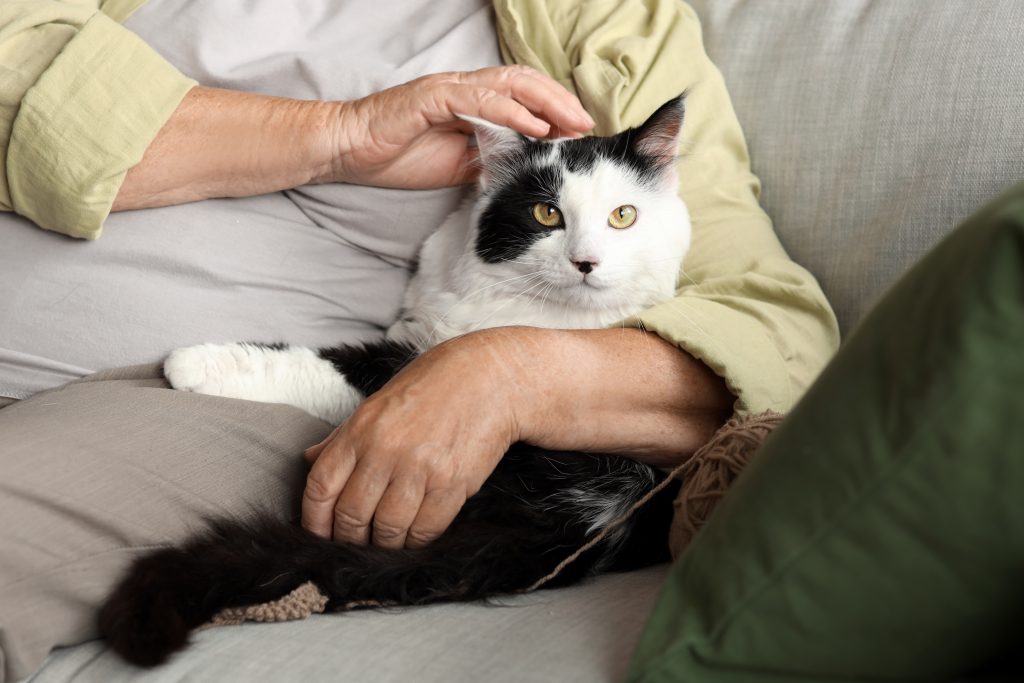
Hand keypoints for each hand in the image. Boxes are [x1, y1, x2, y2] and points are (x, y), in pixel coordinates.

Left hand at [301, 329, 526, 548]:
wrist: (491, 377)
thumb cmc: (433, 386)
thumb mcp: (380, 402)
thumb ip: (344, 436)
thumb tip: (310, 460)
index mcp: (361, 428)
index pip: (321, 486)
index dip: (314, 520)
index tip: (318, 534)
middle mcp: (386, 449)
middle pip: (351, 515)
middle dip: (348, 539)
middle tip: (354, 543)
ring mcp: (420, 469)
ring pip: (388, 529)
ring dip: (383, 545)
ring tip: (385, 543)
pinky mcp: (453, 484)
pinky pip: (426, 529)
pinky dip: (416, 542)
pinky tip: (414, 537)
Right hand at [323, 65, 593, 187]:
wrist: (351, 151)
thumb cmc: (400, 156)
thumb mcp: (459, 163)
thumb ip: (491, 157)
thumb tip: (526, 166)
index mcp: (472, 102)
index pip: (523, 95)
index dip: (555, 108)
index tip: (579, 132)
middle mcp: (465, 88)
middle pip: (524, 83)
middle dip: (560, 101)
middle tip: (586, 125)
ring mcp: (450, 89)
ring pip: (509, 85)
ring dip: (546, 102)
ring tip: (571, 122)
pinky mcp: (432, 97)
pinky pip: (479, 100)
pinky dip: (511, 111)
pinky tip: (534, 125)